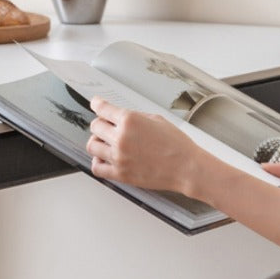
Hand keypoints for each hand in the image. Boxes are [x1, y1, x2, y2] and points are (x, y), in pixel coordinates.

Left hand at [86, 96, 201, 193]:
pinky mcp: (121, 174)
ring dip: (98, 142)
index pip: (102, 108)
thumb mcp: (158, 120)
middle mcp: (121, 138)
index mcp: (130, 121)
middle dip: (101, 125)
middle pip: (95, 126)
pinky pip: (97, 167)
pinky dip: (98, 161)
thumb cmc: (178, 145)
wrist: (187, 168)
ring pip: (92, 146)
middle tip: (107, 127)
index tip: (96, 104)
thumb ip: (135, 117)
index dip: (97, 104)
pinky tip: (105, 159)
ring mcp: (119, 157)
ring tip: (106, 144)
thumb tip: (120, 117)